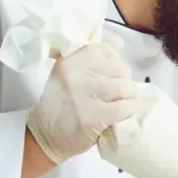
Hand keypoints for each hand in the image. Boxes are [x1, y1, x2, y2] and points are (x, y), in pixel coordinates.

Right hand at [25, 36, 146, 164]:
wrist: (44, 136)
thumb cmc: (61, 104)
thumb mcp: (69, 73)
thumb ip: (92, 57)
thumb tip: (119, 42)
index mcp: (70, 59)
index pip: (106, 49)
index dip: (115, 61)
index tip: (112, 74)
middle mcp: (76, 73)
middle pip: (119, 68)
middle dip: (124, 80)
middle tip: (118, 93)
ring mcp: (84, 94)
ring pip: (125, 87)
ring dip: (130, 96)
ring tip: (124, 103)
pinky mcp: (92, 116)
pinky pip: (125, 107)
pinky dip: (133, 109)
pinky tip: (130, 112)